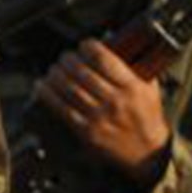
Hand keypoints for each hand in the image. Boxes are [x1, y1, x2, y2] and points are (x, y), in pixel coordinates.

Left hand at [34, 39, 171, 185]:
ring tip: (53, 70)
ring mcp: (99, 117)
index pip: (103, 59)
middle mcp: (115, 101)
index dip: (88, 48)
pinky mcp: (87, 132)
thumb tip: (112, 41)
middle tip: (64, 57)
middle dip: (68, 60)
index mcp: (131, 87)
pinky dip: (48, 95)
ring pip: (69, 89)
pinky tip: (42, 86)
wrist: (147, 152)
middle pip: (82, 72)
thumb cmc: (147, 115)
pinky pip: (62, 110)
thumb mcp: (149, 87)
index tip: (83, 45)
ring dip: (55, 75)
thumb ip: (134, 65)